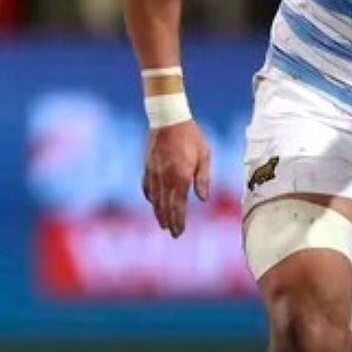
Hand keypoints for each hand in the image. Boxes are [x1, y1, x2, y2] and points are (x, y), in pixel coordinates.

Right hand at [141, 119, 211, 236]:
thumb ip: (203, 178)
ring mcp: (154, 172)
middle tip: (172, 233)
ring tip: (162, 223)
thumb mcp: (204, 154)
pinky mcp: (147, 166)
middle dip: (168, 221)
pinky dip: (150, 197)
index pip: (177, 206)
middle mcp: (165, 178)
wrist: (168, 118)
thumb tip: (202, 199)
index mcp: (180, 176)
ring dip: (158, 212)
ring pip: (154, 199)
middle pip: (164, 206)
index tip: (178, 233)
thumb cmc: (190, 135)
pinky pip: (146, 187)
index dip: (178, 221)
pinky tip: (153, 202)